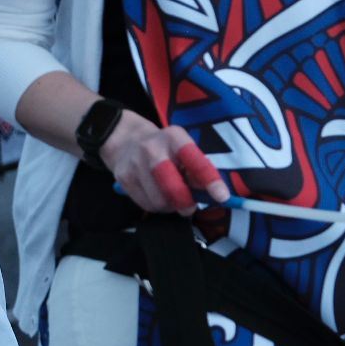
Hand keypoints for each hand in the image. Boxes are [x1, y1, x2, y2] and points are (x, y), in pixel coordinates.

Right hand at [100, 111, 227, 215]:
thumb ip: (197, 169)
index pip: (194, 160)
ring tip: (170, 198)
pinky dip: (156, 207)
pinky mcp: (123, 177)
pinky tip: (156, 196)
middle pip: (173, 187)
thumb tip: (213, 194)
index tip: (221, 196)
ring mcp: (134, 163)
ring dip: (170, 206)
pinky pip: (146, 204)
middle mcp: (152, 148)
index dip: (209, 180)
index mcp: (174, 137)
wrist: (126, 139)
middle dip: (185, 202)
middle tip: (189, 207)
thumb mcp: (182, 149)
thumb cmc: (164, 149)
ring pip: (159, 200)